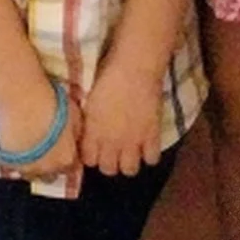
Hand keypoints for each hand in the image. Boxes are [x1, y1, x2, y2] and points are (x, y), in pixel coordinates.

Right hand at [0, 70, 82, 186]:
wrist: (21, 100)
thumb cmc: (49, 104)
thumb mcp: (74, 115)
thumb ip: (76, 132)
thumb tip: (74, 136)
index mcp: (66, 158)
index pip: (70, 169)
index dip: (66, 158)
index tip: (62, 151)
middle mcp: (48, 169)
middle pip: (51, 175)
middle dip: (50, 165)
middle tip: (46, 149)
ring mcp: (26, 168)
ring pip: (31, 174)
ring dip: (33, 165)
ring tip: (30, 148)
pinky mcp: (8, 163)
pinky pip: (13, 168)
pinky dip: (16, 161)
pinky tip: (16, 146)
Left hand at [78, 55, 163, 176]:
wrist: (135, 68)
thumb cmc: (108, 76)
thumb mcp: (90, 100)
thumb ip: (89, 122)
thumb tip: (87, 132)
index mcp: (93, 132)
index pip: (88, 161)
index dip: (91, 156)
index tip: (94, 150)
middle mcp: (111, 142)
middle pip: (108, 170)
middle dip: (109, 163)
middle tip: (112, 151)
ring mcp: (133, 141)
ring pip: (129, 170)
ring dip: (129, 162)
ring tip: (130, 151)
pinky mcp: (152, 136)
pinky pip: (152, 159)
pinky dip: (149, 155)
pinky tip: (146, 145)